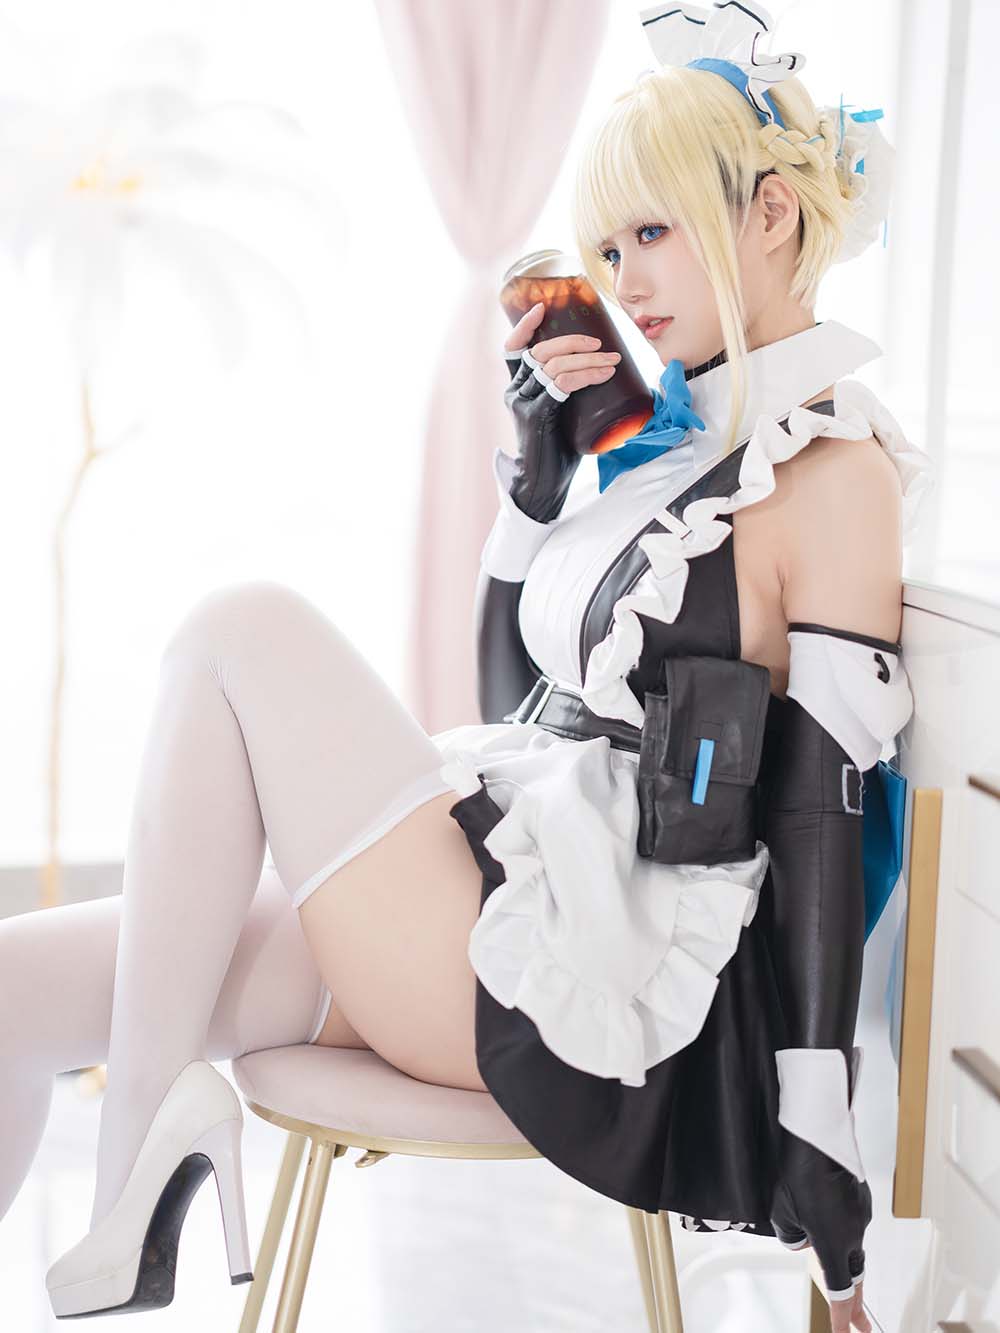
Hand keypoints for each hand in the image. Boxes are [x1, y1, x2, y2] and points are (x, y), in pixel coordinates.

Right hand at [500, 300, 621, 521]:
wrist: (545, 484)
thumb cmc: (558, 450)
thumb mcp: (563, 414)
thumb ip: (571, 393)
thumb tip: (607, 371)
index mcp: (519, 387)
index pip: (513, 350)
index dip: (525, 327)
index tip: (542, 309)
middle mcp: (515, 391)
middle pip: (539, 351)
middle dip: (573, 342)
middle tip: (603, 346)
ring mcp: (522, 403)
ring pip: (553, 365)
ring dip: (587, 359)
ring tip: (612, 361)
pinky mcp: (534, 416)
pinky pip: (560, 385)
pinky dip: (584, 375)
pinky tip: (602, 374)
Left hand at [771, 1134, 872, 1332]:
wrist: (819, 1138)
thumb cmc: (798, 1173)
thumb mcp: (782, 1213)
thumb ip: (792, 1237)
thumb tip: (802, 1242)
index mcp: (833, 1245)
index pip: (840, 1290)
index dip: (841, 1315)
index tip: (843, 1332)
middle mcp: (853, 1235)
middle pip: (855, 1277)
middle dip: (856, 1305)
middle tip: (860, 1327)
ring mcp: (860, 1216)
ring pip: (854, 1247)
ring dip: (846, 1261)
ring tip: (835, 1262)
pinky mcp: (862, 1199)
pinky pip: (854, 1222)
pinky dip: (844, 1229)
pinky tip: (829, 1215)